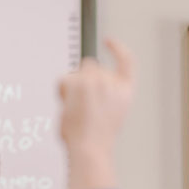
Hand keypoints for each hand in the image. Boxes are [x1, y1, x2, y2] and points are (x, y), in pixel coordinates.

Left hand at [58, 39, 134, 158]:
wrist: (90, 148)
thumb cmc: (97, 139)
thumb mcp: (111, 116)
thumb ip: (105, 98)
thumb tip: (85, 91)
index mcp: (125, 91)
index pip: (126, 61)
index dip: (117, 49)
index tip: (108, 41)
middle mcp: (113, 82)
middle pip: (92, 66)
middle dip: (84, 79)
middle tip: (80, 104)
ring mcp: (96, 80)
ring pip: (77, 72)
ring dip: (73, 86)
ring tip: (76, 108)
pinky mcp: (80, 82)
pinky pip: (64, 78)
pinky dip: (61, 90)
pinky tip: (66, 103)